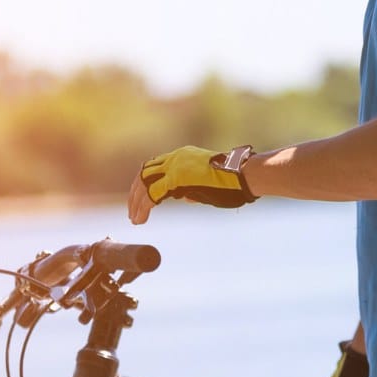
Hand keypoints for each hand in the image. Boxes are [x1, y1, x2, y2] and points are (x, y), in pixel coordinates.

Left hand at [128, 145, 256, 223]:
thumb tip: (184, 196)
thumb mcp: (206, 184)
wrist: (244, 176)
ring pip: (144, 184)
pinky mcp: (177, 179)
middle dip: (135, 194)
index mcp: (182, 156)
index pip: (154, 168)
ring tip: (135, 219)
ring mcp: (175, 167)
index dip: (144, 185)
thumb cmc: (232, 183)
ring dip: (137, 203)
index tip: (139, 201)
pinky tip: (141, 219)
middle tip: (132, 212)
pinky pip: (152, 194)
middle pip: (144, 174)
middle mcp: (175, 158)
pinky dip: (144, 207)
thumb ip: (192, 189)